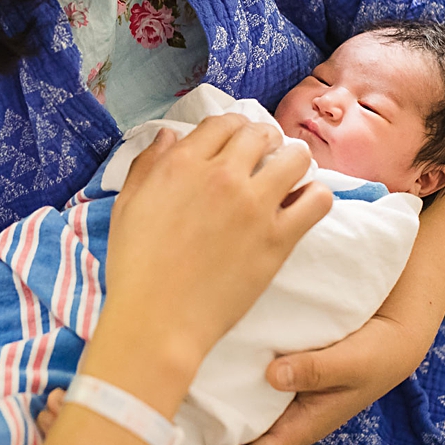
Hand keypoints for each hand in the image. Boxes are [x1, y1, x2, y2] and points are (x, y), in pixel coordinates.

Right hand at [27, 115, 333, 444]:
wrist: (158, 322)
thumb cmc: (135, 269)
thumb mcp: (127, 207)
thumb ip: (147, 165)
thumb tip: (168, 136)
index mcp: (182, 165)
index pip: (223, 123)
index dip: (232, 130)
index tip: (236, 146)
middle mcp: (221, 176)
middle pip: (260, 133)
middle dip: (264, 141)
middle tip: (264, 159)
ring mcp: (254, 205)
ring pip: (296, 157)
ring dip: (293, 161)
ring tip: (287, 178)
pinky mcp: (279, 238)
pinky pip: (317, 199)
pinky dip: (315, 196)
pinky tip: (302, 206)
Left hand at [188, 315, 424, 444]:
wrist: (394, 332)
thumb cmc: (377, 354)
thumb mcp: (352, 360)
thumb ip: (315, 368)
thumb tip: (273, 376)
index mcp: (299, 426)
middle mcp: (282, 417)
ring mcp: (277, 396)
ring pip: (230, 420)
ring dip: (198, 424)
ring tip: (156, 418)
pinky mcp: (275, 373)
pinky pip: (237, 389)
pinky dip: (213, 389)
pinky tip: (185, 375)